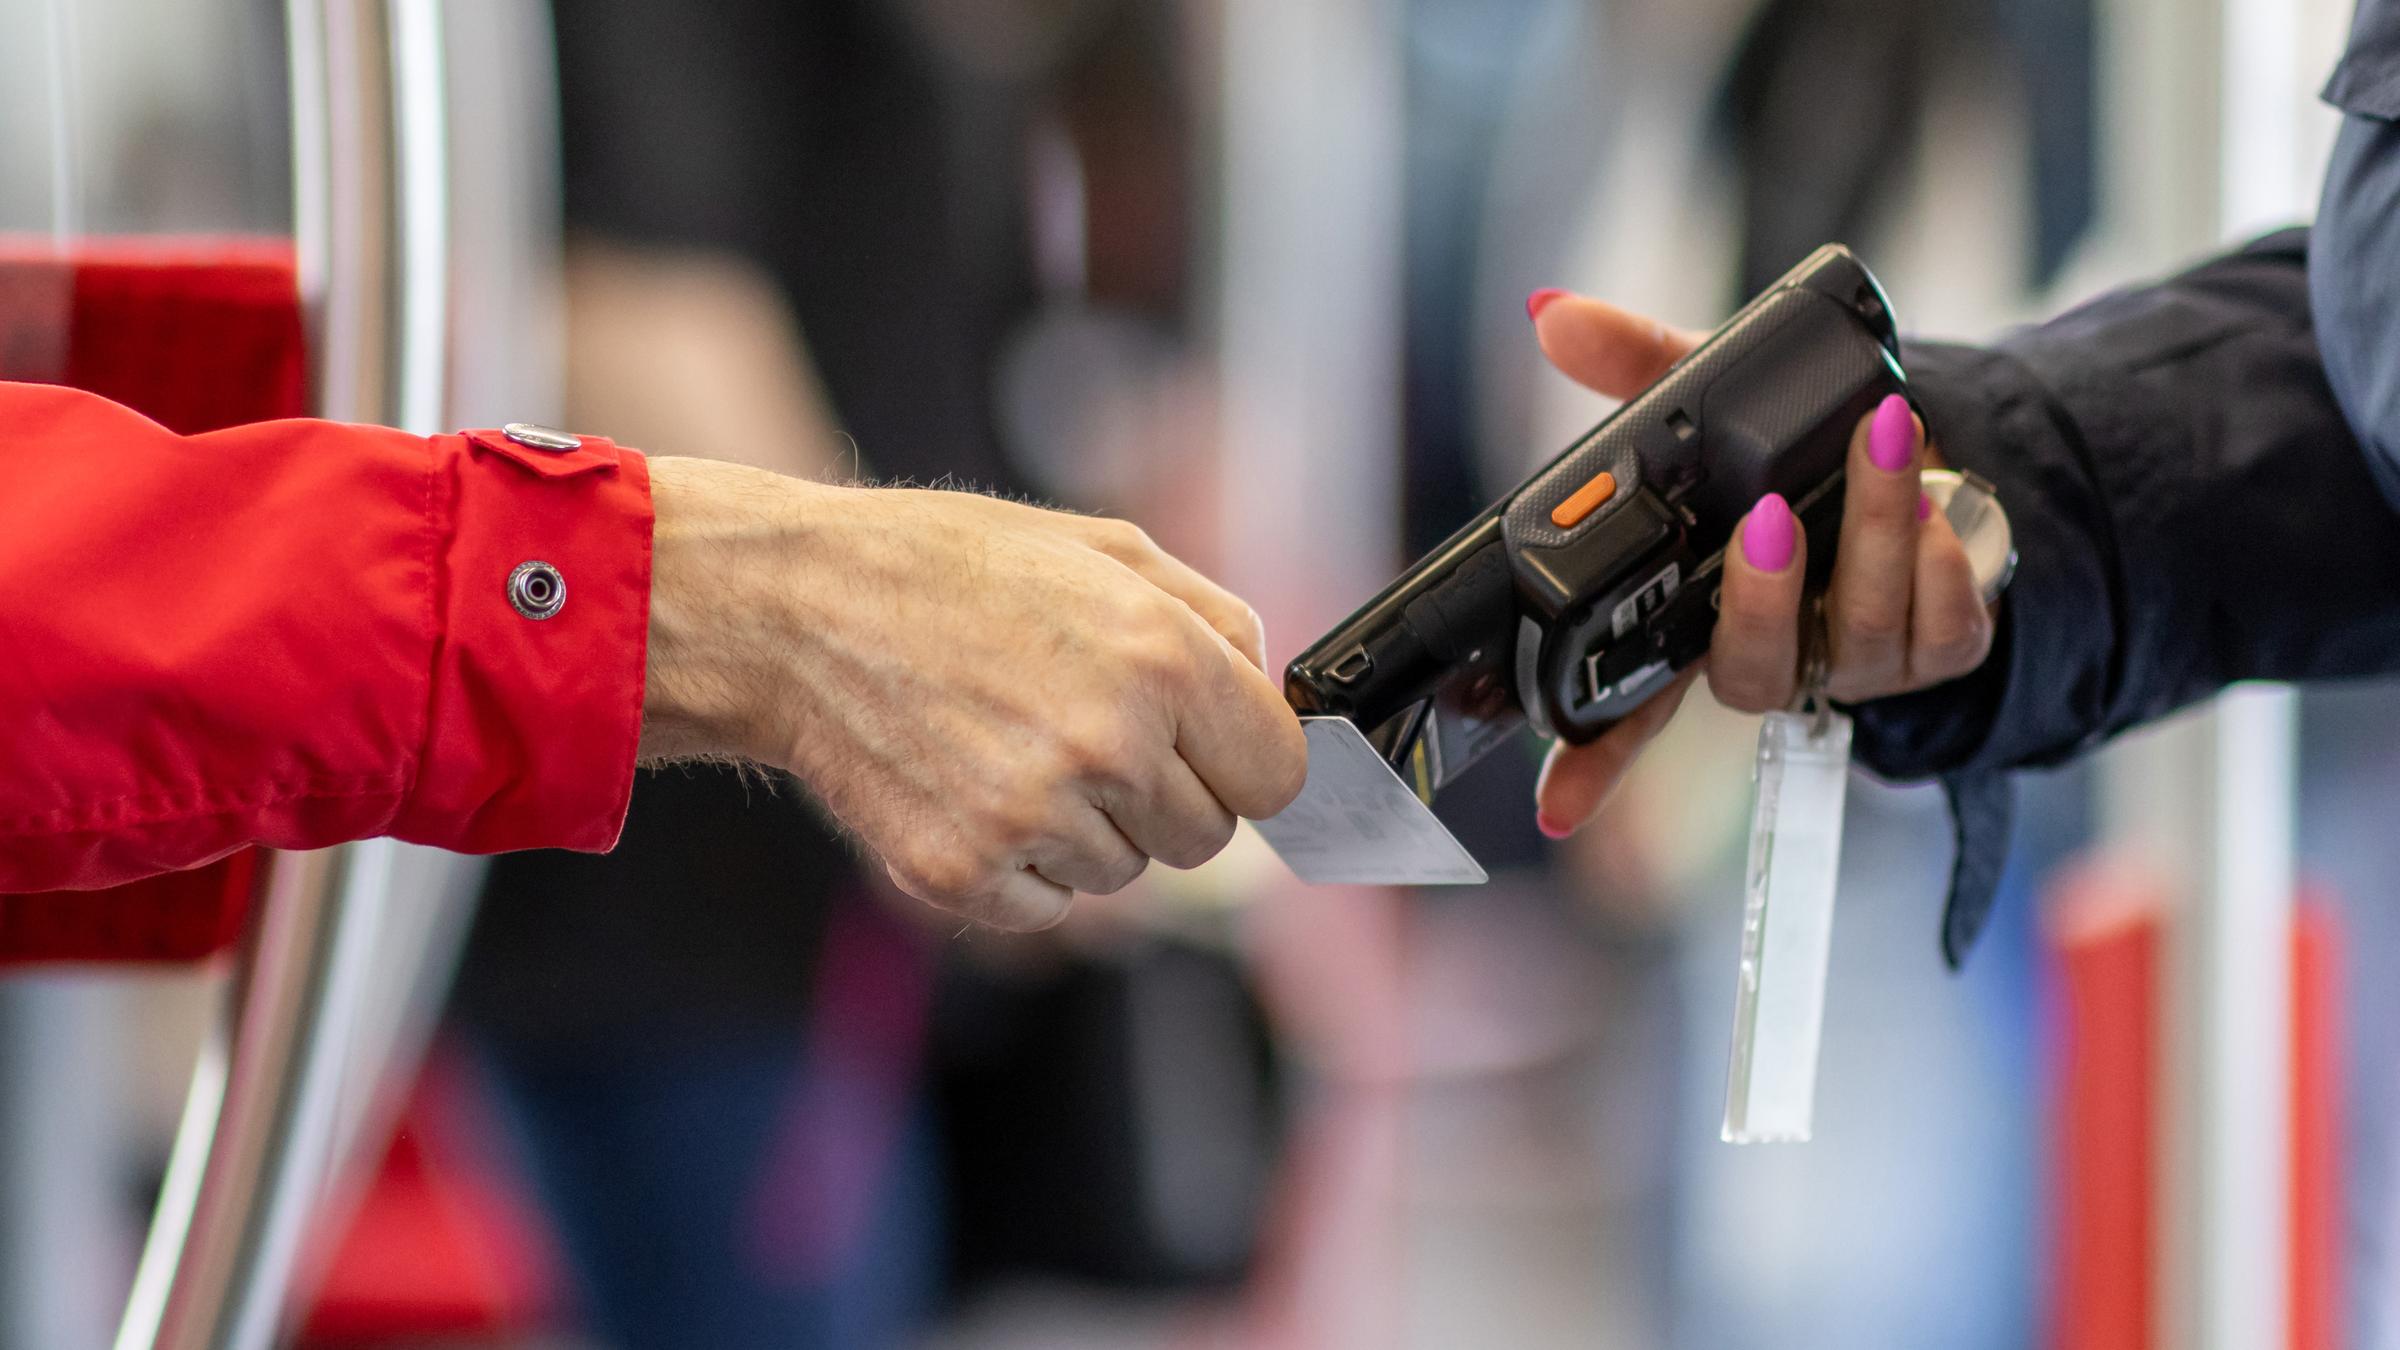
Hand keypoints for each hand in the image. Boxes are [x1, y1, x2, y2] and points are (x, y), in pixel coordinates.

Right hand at [638, 457, 1307, 930]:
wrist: (792, 613)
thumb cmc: (948, 570)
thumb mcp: (1102, 550)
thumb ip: (1212, 619)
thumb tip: (1270, 692)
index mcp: (1160, 657)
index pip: (1277, 775)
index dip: (1246, 761)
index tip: (1211, 749)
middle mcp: (1110, 746)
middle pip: (1208, 837)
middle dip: (1167, 795)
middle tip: (1090, 734)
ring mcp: (1034, 818)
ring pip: (1126, 873)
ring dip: (1089, 826)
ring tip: (1013, 744)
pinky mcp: (964, 874)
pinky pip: (1050, 905)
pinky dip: (1023, 866)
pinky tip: (972, 787)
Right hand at [1525, 291, 1994, 835]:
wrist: (1935, 450)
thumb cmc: (1803, 448)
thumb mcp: (1716, 397)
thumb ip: (1636, 363)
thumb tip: (1553, 316)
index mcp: (1700, 619)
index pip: (1629, 708)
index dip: (1591, 762)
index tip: (1556, 808)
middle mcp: (1775, 654)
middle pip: (1747, 674)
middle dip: (1759, 600)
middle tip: (1766, 519)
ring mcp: (1857, 661)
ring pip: (1855, 633)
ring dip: (1870, 533)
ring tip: (1883, 435)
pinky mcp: (1940, 648)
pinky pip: (1942, 631)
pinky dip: (1940, 562)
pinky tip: (1937, 506)